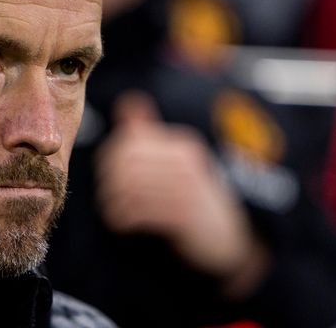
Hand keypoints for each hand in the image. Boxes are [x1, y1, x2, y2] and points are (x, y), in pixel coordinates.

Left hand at [96, 91, 268, 295]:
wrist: (230, 236)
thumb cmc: (195, 197)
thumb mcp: (177, 161)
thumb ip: (150, 133)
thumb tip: (127, 99)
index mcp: (181, 145)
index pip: (131, 141)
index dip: (109, 157)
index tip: (105, 175)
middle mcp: (185, 162)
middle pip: (128, 163)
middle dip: (109, 180)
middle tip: (105, 196)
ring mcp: (187, 188)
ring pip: (131, 188)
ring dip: (113, 202)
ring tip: (111, 210)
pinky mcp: (185, 216)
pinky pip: (141, 212)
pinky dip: (123, 218)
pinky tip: (121, 224)